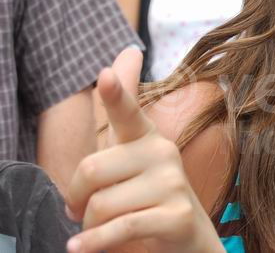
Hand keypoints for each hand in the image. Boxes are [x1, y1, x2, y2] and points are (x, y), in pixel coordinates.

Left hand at [65, 50, 223, 252]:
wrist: (187, 240)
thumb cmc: (147, 197)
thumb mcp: (128, 156)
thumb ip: (121, 112)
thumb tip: (127, 51)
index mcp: (146, 137)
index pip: (127, 111)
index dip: (115, 93)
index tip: (103, 75)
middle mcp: (162, 152)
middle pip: (91, 170)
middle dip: (77, 199)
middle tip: (83, 211)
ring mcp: (173, 182)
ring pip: (101, 204)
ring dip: (89, 227)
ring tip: (101, 230)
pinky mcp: (177, 214)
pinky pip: (120, 227)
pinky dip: (95, 243)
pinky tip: (82, 246)